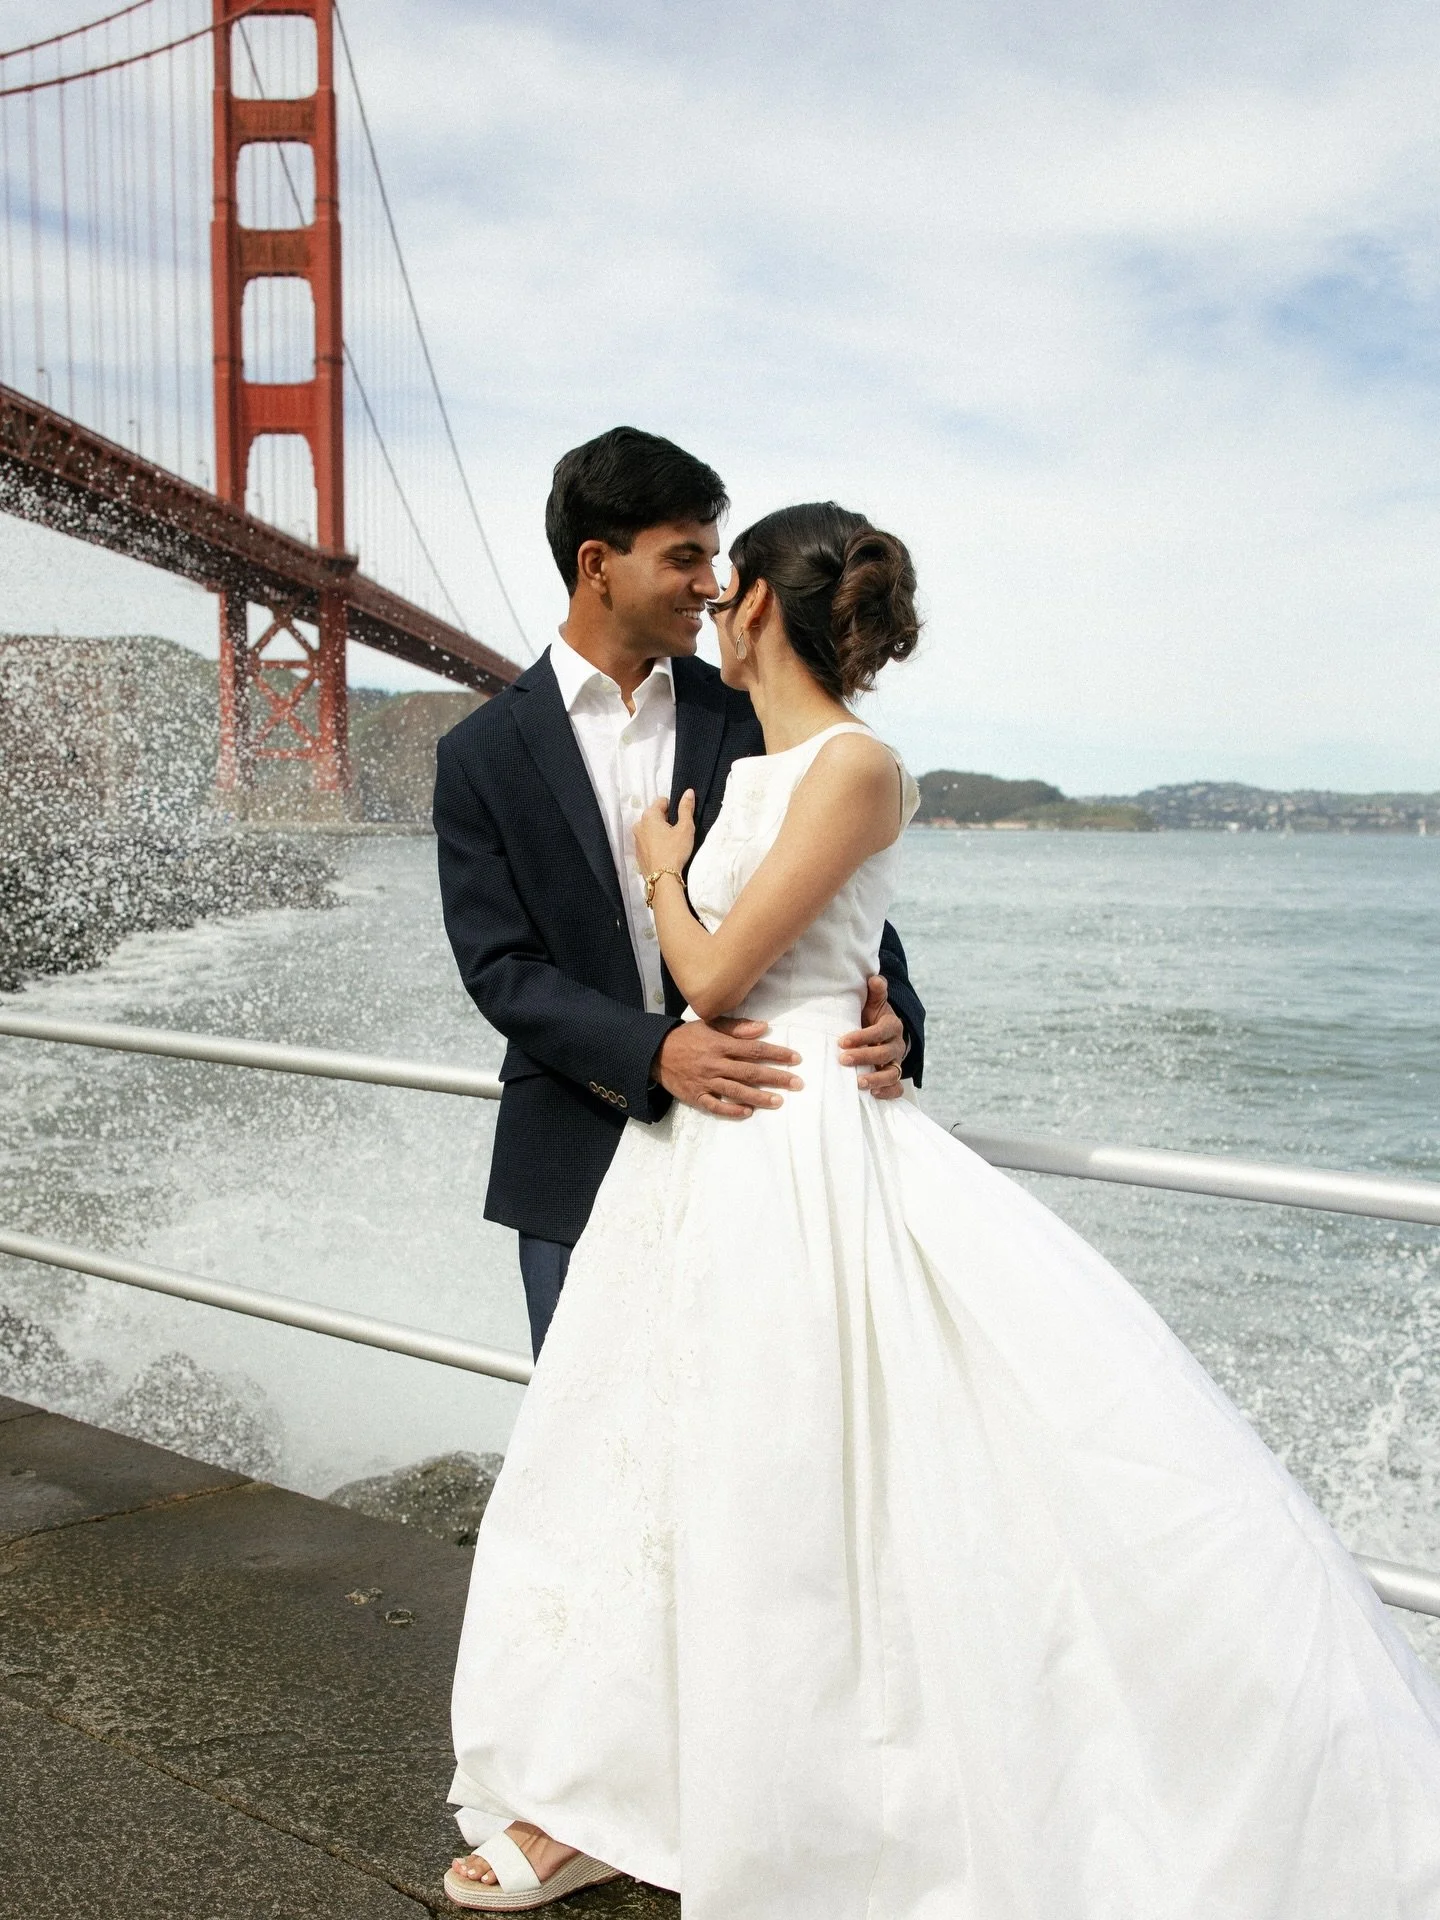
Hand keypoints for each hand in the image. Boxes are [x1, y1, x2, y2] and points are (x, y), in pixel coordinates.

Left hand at [634, 789, 695, 882]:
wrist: (663, 879)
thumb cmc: (675, 851)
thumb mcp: (685, 828)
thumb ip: (686, 808)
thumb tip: (688, 791)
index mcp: (649, 815)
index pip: (662, 801)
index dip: (674, 808)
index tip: (681, 820)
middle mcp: (639, 825)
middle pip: (655, 815)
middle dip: (666, 820)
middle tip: (677, 833)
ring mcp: (636, 839)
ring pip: (650, 829)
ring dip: (660, 832)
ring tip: (671, 844)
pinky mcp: (637, 852)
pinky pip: (647, 841)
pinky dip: (655, 843)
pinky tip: (664, 852)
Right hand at [653, 1017, 802, 1119]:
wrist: (656, 1053)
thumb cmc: (688, 1037)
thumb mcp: (710, 1024)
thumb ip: (737, 1027)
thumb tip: (763, 1028)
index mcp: (720, 1045)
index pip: (754, 1049)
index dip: (777, 1054)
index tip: (796, 1059)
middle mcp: (715, 1064)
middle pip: (750, 1072)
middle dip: (775, 1078)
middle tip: (797, 1083)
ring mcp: (705, 1082)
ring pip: (736, 1091)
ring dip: (759, 1097)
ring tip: (779, 1101)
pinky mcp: (696, 1096)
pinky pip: (715, 1106)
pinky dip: (731, 1110)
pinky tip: (748, 1112)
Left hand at [839, 974, 906, 1099]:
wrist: (882, 1033)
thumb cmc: (872, 1017)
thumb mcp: (874, 1004)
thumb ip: (875, 992)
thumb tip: (875, 978)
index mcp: (892, 1026)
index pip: (880, 1031)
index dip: (863, 1036)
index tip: (842, 1041)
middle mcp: (896, 1045)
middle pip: (884, 1053)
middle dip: (864, 1057)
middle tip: (843, 1060)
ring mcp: (896, 1062)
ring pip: (892, 1073)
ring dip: (875, 1079)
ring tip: (857, 1084)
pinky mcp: (894, 1076)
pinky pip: (896, 1088)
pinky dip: (888, 1092)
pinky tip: (873, 1095)